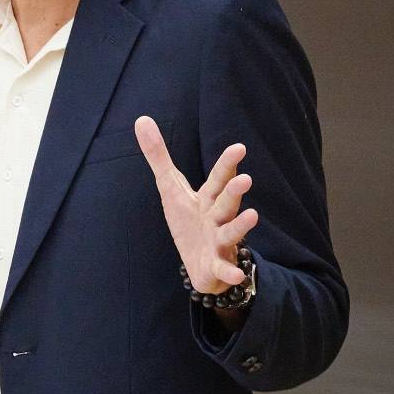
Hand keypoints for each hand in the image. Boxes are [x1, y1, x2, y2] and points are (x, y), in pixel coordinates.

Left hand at [135, 116, 257, 292]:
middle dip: (234, 191)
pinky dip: (230, 272)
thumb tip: (141, 119)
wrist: (200, 263)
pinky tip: (235, 274)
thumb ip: (159, 156)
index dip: (227, 164)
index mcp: (207, 199)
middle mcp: (217, 217)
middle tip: (245, 179)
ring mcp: (219, 242)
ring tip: (253, 216)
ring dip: (241, 225)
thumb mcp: (170, 188)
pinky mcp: (216, 265)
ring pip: (231, 232)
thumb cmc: (189, 220)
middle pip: (225, 202)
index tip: (239, 148)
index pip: (218, 179)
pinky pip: (224, 268)